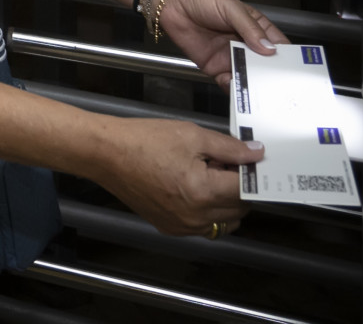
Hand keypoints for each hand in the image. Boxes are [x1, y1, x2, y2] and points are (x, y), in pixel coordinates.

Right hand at [94, 117, 260, 236]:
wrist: (106, 154)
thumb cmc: (144, 140)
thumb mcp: (191, 135)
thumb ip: (229, 147)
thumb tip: (256, 153)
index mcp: (203, 191)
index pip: (246, 190)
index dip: (249, 172)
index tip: (246, 160)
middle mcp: (195, 216)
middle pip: (239, 209)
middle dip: (237, 187)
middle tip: (222, 164)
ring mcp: (182, 226)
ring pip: (224, 223)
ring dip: (226, 203)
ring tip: (208, 177)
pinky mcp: (169, 228)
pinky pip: (203, 227)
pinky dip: (208, 212)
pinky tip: (192, 189)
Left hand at [153, 0, 288, 88]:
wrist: (170, 3)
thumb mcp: (231, 8)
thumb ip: (249, 28)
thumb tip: (269, 48)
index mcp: (256, 28)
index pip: (277, 45)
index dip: (287, 58)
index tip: (297, 71)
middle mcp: (246, 45)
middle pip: (265, 65)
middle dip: (272, 76)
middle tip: (282, 89)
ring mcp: (230, 57)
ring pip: (248, 76)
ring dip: (254, 85)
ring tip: (263, 95)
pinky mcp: (214, 67)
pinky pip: (228, 82)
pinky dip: (234, 89)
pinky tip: (239, 93)